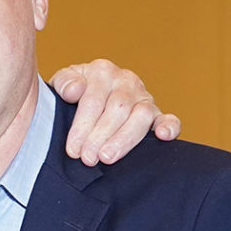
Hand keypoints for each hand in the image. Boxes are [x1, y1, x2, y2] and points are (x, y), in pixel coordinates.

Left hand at [49, 59, 180, 165]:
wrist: (82, 99)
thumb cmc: (71, 95)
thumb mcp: (61, 85)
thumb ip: (64, 83)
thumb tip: (75, 90)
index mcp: (101, 71)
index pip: (93, 100)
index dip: (82, 127)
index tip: (73, 149)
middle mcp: (125, 80)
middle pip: (117, 109)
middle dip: (100, 137)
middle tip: (88, 159)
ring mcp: (143, 96)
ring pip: (141, 116)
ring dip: (124, 139)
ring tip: (107, 158)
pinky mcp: (156, 113)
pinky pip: (168, 118)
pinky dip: (169, 126)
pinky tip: (163, 136)